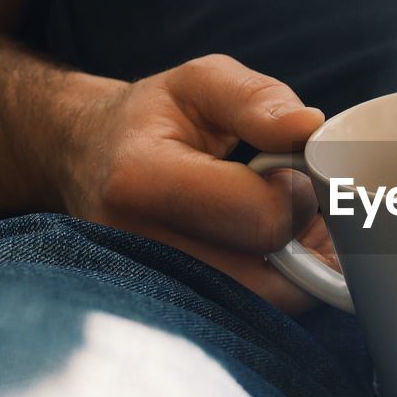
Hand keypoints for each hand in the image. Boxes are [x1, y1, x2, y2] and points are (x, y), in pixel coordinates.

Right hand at [57, 54, 332, 313]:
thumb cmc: (149, 118)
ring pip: (269, 303)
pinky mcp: (173, 309)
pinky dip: (282, 283)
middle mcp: (143, 247)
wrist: (86, 159)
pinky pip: (252, 312)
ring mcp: (154, 289)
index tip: (294, 168)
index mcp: (142, 181)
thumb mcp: (199, 84)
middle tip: (307, 199)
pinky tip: (281, 246)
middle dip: (308, 236)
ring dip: (304, 266)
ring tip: (296, 221)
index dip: (300, 192)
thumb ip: (257, 100)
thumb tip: (310, 128)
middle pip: (271, 273)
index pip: (260, 215)